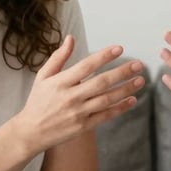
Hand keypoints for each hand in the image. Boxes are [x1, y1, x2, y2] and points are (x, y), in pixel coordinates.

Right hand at [15, 36, 144, 153]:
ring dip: (126, 89)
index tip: (120, 48)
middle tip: (139, 65)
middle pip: (101, 82)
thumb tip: (71, 38)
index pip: (86, 65)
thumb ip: (58, 57)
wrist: (31, 132)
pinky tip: (132, 100)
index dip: (104, 56)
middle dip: (122, 72)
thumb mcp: (43, 76)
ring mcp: (78, 113)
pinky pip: (105, 116)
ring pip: (107, 99)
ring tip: (140, 81)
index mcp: (61, 82)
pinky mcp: (83, 126)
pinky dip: (120, 108)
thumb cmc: (38, 101)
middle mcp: (71, 97)